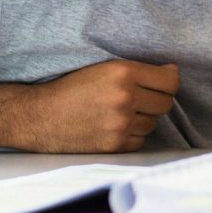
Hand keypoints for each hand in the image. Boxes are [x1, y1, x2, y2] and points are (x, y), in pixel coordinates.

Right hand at [21, 59, 179, 152]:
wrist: (38, 116)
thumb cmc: (71, 88)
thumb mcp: (103, 68)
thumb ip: (139, 70)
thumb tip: (173, 72)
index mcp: (123, 73)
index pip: (170, 81)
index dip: (169, 81)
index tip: (162, 82)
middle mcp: (125, 97)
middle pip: (165, 103)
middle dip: (155, 101)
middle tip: (137, 99)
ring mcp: (120, 123)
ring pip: (153, 123)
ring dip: (142, 119)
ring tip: (118, 113)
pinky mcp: (114, 145)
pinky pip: (140, 140)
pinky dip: (131, 135)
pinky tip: (113, 127)